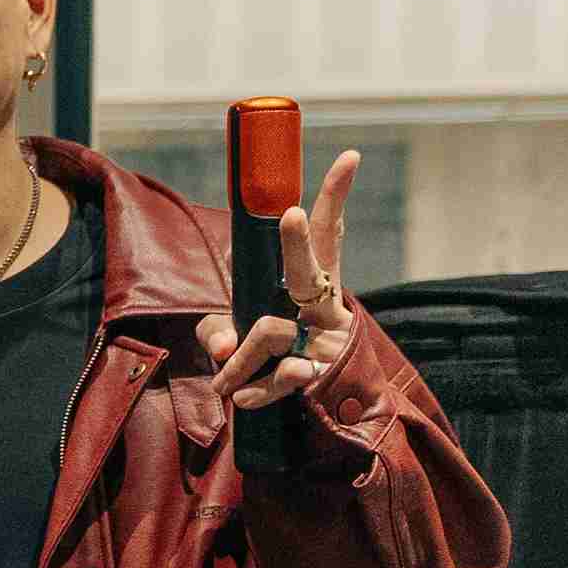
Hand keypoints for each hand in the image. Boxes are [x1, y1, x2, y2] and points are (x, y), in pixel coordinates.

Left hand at [199, 150, 360, 409]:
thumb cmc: (275, 357)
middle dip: (296, 244)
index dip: (335, 197)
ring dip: (238, 359)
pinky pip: (280, 375)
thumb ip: (219, 331)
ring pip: (271, 330)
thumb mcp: (239, 334)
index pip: (327, 234)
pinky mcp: (323, 371)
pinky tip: (243, 398)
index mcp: (314, 282)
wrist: (323, 411)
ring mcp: (329, 336)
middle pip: (310, 267)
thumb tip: (219, 347)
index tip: (349, 156)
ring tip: (224, 383)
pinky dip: (256, 389)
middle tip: (292, 213)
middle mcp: (327, 302)